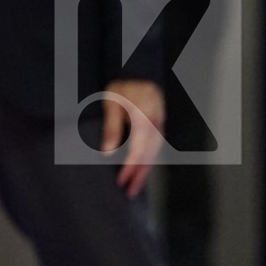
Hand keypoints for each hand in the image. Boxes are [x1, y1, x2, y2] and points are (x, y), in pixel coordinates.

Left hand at [100, 78, 164, 197]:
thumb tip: (107, 153)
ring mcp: (159, 127)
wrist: (138, 72)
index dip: (128, 170)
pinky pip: (155, 148)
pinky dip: (149, 161)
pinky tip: (142, 170)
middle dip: (138, 177)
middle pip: (148, 158)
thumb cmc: (122, 87)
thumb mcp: (111, 104)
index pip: (136, 153)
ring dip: (145, 172)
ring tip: (135, 187)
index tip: (120, 182)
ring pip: (154, 155)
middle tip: (129, 193)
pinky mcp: (158, 127)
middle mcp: (154, 127)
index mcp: (142, 122)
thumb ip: (111, 128)